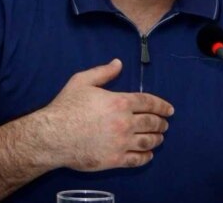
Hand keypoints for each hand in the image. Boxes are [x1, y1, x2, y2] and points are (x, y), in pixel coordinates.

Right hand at [38, 59, 173, 171]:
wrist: (53, 136)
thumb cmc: (66, 107)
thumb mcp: (82, 81)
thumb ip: (103, 72)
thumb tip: (118, 63)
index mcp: (120, 102)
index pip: (148, 103)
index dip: (162, 106)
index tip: (169, 110)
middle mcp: (125, 122)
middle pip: (152, 123)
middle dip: (162, 123)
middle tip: (165, 124)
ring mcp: (121, 143)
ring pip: (148, 141)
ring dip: (157, 139)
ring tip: (159, 138)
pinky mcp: (115, 160)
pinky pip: (137, 159)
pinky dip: (146, 157)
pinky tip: (148, 154)